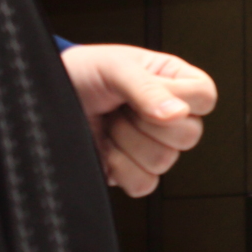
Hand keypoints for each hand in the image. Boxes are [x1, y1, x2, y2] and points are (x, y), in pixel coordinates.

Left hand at [61, 47, 216, 195]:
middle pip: (190, 136)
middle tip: (123, 106)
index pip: (205, 97)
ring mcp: (153, 146)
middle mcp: (169, 116)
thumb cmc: (83, 72)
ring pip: (164, 161)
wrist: (46, 97)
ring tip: (110, 122)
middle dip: (147, 122)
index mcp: (174, 83)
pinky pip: (144, 184)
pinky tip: (106, 146)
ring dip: (127, 141)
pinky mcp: (134, 172)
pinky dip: (120, 167)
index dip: (181, 98)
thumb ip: (147, 88)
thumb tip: (177, 113)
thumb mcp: (114, 67)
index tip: (151, 91)